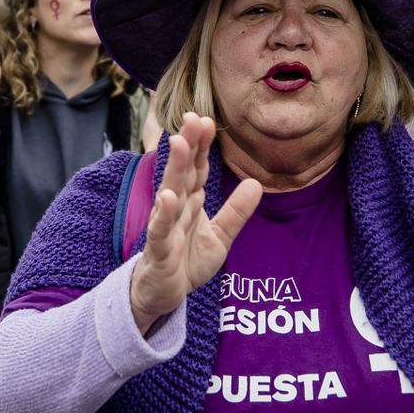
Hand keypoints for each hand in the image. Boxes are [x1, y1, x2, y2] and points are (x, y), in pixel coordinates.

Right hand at [127, 114, 261, 333]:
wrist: (162, 295)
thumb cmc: (187, 262)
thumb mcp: (220, 237)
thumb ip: (236, 211)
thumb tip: (255, 183)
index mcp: (190, 202)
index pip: (197, 169)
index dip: (201, 146)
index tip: (206, 120)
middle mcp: (176, 208)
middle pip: (182, 172)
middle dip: (187, 145)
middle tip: (192, 117)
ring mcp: (165, 227)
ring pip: (170, 193)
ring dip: (174, 168)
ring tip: (178, 143)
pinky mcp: (158, 250)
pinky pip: (160, 230)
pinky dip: (163, 214)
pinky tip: (167, 197)